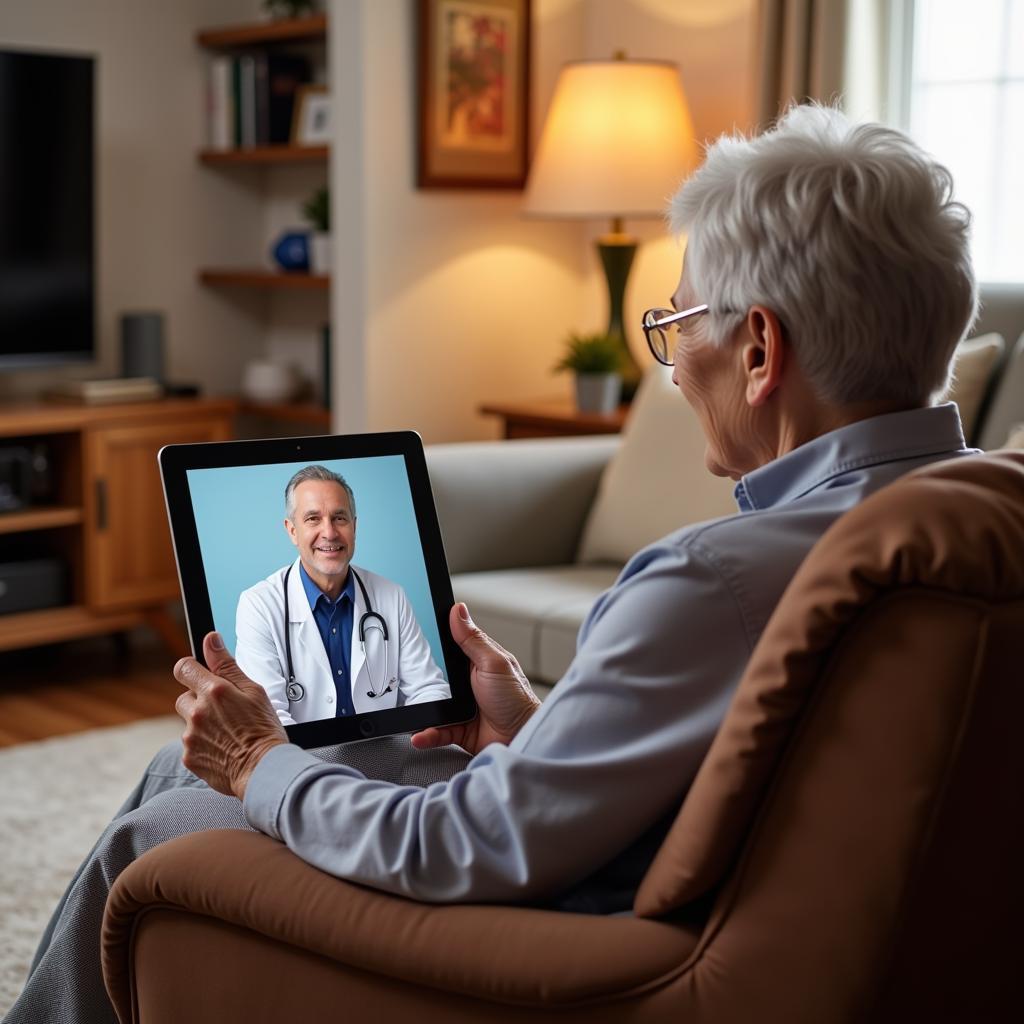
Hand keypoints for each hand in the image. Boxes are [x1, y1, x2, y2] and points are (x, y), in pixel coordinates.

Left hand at [174, 632, 288, 799]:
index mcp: (213, 691)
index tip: (200, 675)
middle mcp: (197, 712)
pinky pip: (190, 744)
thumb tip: (211, 639)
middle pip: (184, 697)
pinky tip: (223, 748)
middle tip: (224, 712)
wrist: (264, 770)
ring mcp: (191, 736)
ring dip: (201, 724)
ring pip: (188, 722)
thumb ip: (226, 664)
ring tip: (227, 733)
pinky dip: (203, 745)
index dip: (191, 669)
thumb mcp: (253, 690)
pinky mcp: (189, 757)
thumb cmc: (263, 729)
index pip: (184, 668)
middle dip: (199, 701)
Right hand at [411, 603, 540, 755]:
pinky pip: (436, 730)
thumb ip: (473, 639)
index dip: (431, 642)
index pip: (448, 646)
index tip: (411, 640)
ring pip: (431, 705)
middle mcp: (466, 683)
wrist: (522, 737)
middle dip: (419, 680)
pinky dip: (427, 733)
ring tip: (412, 713)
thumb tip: (458, 610)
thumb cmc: (517, 698)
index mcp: (475, 661)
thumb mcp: (494, 663)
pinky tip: (419, 734)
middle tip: (407, 681)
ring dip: (421, 711)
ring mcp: (460, 706)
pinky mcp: (458, 728)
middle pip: (434, 676)